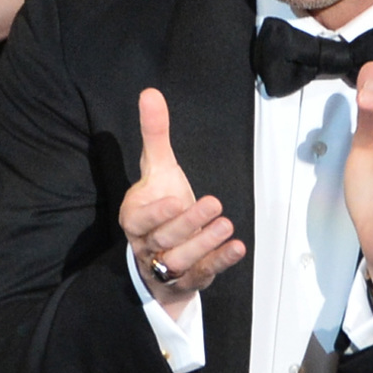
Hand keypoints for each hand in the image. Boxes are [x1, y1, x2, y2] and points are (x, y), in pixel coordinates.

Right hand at [120, 89, 243, 318]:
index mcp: (135, 218)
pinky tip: (237, 248)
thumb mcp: (158, 168)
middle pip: (164, 239)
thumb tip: (150, 93)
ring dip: (203, 245)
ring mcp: (166, 265)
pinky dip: (219, 262)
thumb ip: (155, 134)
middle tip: (214, 204)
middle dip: (189, 224)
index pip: (140, 219)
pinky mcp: (188, 278)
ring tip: (226, 226)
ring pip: (180, 260)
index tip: (175, 200)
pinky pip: (201, 274)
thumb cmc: (159, 204)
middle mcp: (147, 244)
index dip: (156, 213)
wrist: (159, 249)